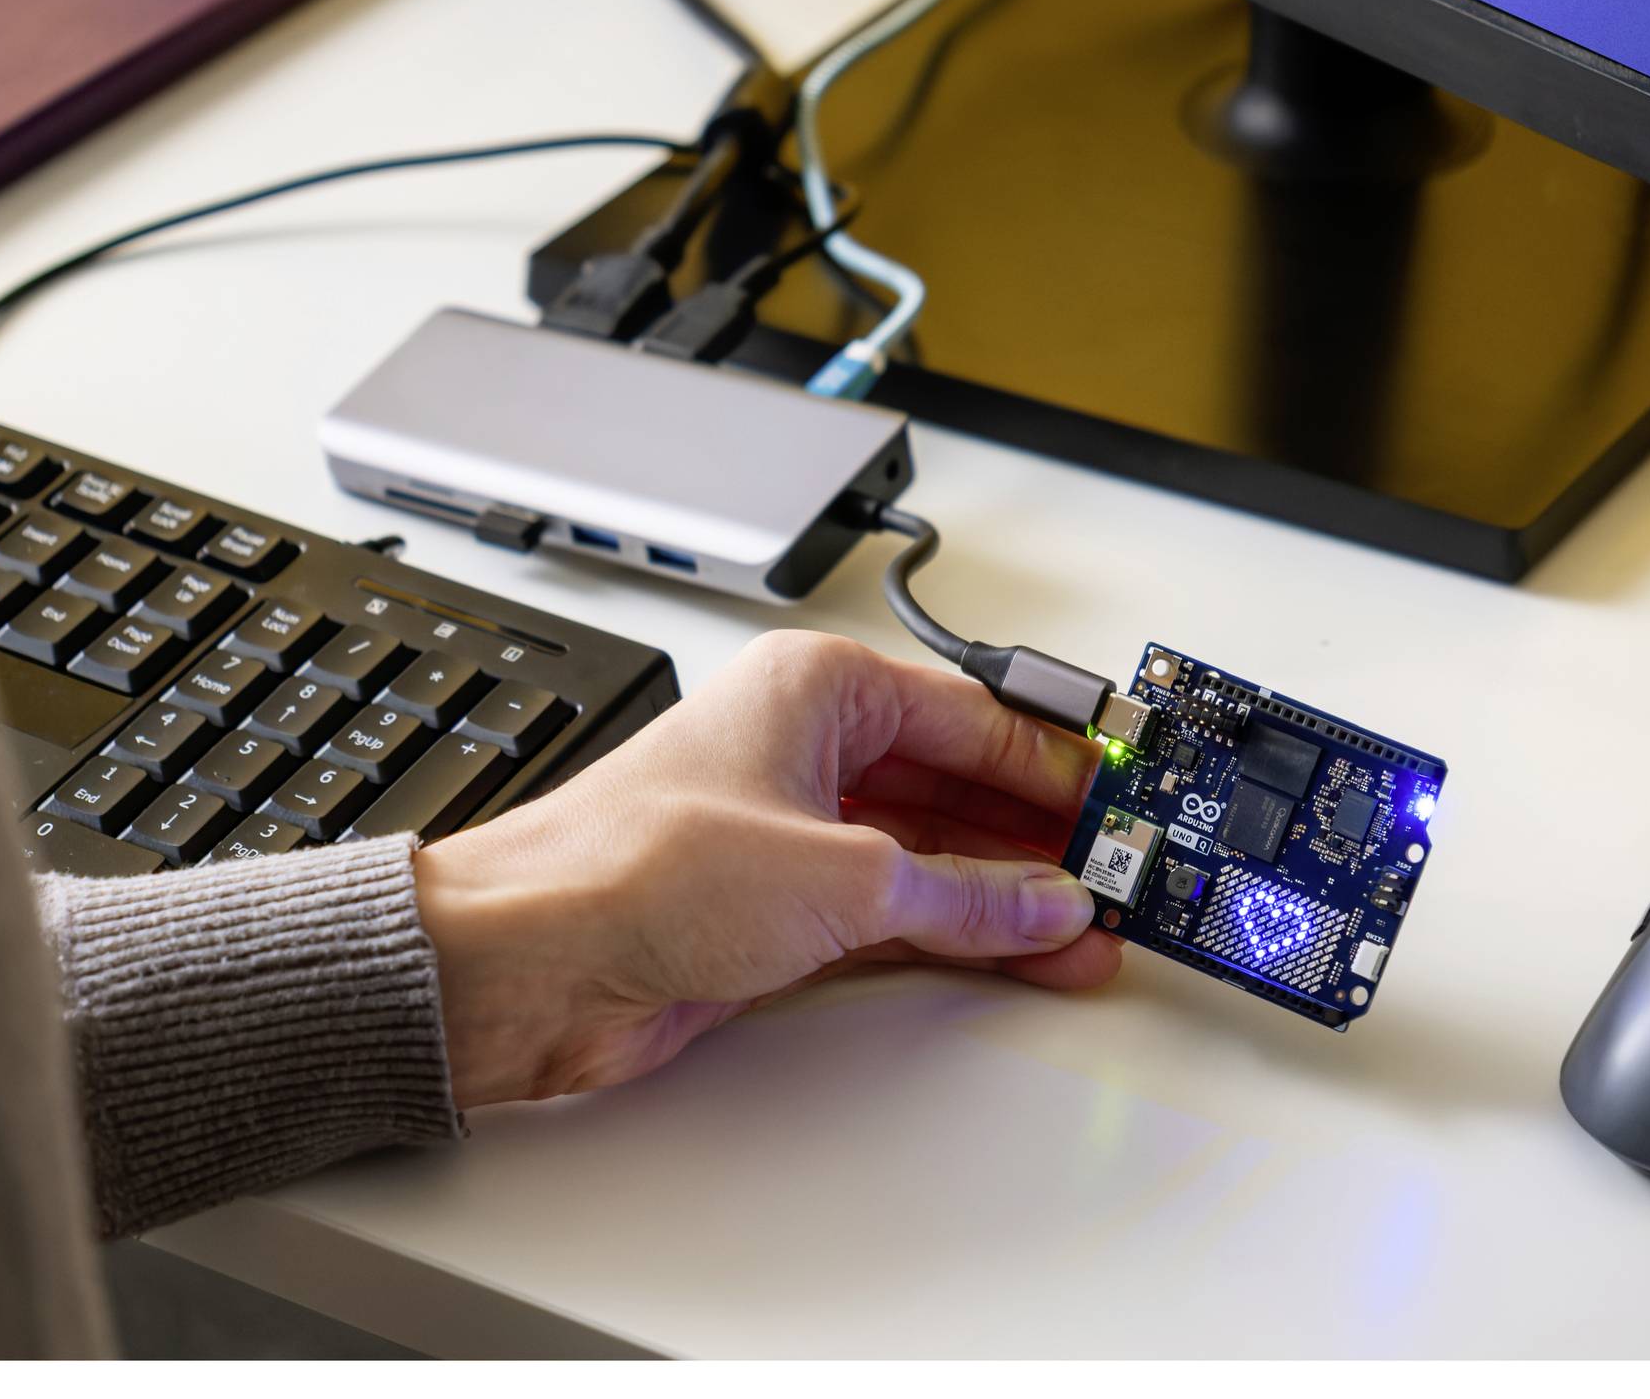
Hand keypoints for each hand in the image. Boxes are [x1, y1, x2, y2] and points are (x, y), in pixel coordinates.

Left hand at [413, 629, 1119, 1106]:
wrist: (529, 960)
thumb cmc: (631, 869)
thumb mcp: (843, 876)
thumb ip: (962, 896)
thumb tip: (1041, 902)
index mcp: (814, 688)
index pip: (971, 716)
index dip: (1053, 765)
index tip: (1118, 805)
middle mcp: (802, 748)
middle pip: (956, 782)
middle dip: (1039, 835)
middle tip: (1120, 873)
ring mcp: (790, 831)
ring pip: (931, 853)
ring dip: (1006, 895)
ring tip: (1089, 927)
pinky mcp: (775, 908)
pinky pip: (895, 913)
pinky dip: (956, 933)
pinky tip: (1017, 952)